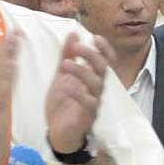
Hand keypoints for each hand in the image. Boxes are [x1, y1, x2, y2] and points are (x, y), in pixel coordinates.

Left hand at [45, 31, 108, 154]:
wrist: (57, 131)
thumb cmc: (63, 103)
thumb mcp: (61, 75)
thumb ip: (67, 55)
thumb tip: (73, 33)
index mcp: (92, 77)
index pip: (106, 60)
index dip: (104, 49)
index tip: (94, 37)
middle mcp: (97, 88)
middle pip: (104, 69)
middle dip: (92, 55)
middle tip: (78, 47)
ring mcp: (95, 102)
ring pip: (97, 84)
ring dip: (83, 71)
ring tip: (67, 64)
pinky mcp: (88, 115)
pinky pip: (88, 103)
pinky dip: (78, 93)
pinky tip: (67, 86)